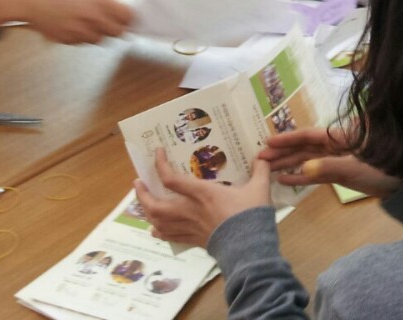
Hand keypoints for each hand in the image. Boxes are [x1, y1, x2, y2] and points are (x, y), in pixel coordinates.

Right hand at [0, 0, 132, 43]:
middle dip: (116, 28)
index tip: (128, 18)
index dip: (129, 18)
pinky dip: (81, 37)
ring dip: (97, 33)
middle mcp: (91, 16)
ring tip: (85, 21)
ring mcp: (79, 30)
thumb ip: (102, 0)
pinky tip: (71, 25)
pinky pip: (82, 42)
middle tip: (110, 23)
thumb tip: (118, 11)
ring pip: (99, 39)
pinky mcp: (66, 39)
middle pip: (117, 32)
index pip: (127, 16)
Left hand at [135, 148, 270, 245]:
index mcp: (202, 194)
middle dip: (142, 194)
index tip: (156, 153)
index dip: (160, 165)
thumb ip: (260, 170)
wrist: (250, 249)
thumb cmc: (251, 216)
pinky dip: (159, 231)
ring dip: (146, 211)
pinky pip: (169, 236)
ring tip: (143, 201)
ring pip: (158, 222)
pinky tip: (155, 228)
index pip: (171, 179)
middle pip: (155, 205)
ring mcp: (189, 227)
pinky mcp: (193, 240)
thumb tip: (263, 156)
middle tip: (138, 182)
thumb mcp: (259, 188)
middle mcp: (190, 210)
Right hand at [258, 127, 401, 196]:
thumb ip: (330, 167)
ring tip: (265, 169)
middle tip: (258, 158)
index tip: (268, 141)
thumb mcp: (357, 167)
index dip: (288, 138)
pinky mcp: (339, 174)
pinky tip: (283, 180)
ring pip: (306, 161)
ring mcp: (336, 160)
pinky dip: (300, 177)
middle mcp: (335, 146)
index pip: (308, 135)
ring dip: (287, 164)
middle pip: (304, 148)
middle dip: (282, 152)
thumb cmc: (385, 167)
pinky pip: (315, 174)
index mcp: (340, 137)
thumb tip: (304, 168)